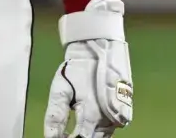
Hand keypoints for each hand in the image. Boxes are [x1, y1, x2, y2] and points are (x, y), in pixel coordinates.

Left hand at [45, 0, 132, 137]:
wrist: (101, 47)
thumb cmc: (79, 66)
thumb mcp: (61, 88)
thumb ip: (56, 115)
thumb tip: (50, 137)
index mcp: (92, 114)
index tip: (60, 137)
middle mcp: (109, 120)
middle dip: (79, 137)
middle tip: (66, 133)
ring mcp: (119, 117)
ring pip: (103, 136)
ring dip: (90, 134)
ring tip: (75, 127)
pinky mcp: (125, 112)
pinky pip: (111, 128)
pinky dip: (100, 129)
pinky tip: (89, 122)